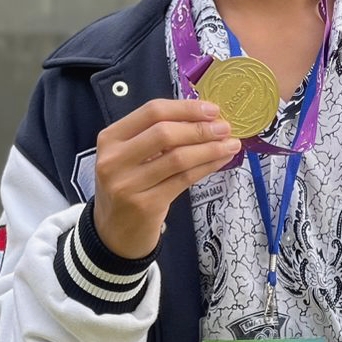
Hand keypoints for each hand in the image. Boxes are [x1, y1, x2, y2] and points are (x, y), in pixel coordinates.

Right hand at [92, 98, 239, 258]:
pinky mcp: (145, 206)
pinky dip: (206, 167)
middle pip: (164, 133)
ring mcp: (127, 185)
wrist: (113, 233)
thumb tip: (205, 118)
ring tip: (230, 144)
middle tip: (225, 127)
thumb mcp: (130, 155)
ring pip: (178, 158)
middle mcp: (114, 160)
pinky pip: (184, 179)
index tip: (212, 109)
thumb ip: (156, 135)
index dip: (185, 108)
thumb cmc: (128, 185)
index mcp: (110, 138)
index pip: (152, 111)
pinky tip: (220, 160)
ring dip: (209, 148)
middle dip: (200, 128)